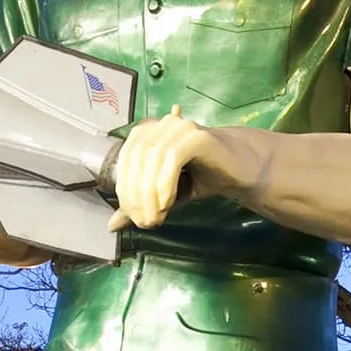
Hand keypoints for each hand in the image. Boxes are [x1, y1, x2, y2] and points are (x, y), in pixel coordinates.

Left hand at [108, 106, 207, 229]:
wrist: (237, 170)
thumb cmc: (198, 177)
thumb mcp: (163, 194)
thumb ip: (138, 204)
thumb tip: (112, 225)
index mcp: (146, 133)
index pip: (125, 160)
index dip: (124, 190)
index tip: (131, 217)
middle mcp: (160, 124)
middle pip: (136, 160)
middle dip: (136, 195)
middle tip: (144, 222)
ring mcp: (178, 127)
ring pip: (152, 159)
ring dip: (149, 194)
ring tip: (156, 217)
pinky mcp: (196, 135)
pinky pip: (172, 158)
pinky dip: (165, 183)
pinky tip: (167, 203)